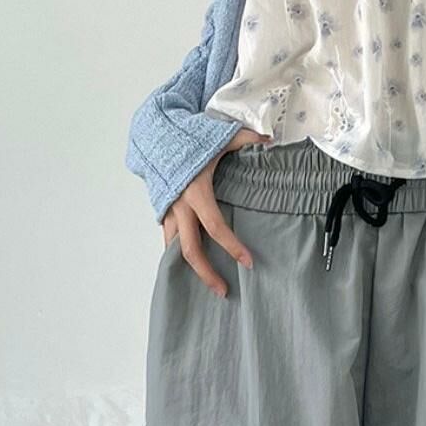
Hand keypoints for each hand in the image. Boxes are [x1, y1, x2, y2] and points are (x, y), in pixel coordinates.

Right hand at [160, 127, 269, 297]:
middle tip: (223, 291)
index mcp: (196, 193)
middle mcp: (180, 207)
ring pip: (176, 249)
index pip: (216, 227)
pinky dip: (179, 255)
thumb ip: (246, 139)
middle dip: (206, 274)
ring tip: (208, 284)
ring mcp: (168, 212)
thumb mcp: (218, 137)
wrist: (155, 134)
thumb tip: (270, 140)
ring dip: (191, 269)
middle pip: (191, 250)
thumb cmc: (188, 137)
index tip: (248, 262)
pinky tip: (192, 269)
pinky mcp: (162, 212)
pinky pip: (170, 239)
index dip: (232, 247)